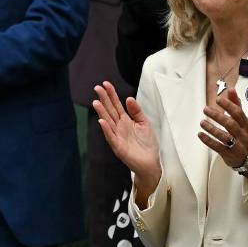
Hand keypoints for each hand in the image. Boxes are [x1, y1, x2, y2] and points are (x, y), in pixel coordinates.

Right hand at [92, 81, 161, 195]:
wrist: (151, 163)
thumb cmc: (148, 144)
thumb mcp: (144, 123)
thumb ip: (137, 111)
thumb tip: (128, 98)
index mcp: (125, 120)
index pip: (116, 105)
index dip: (111, 94)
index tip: (105, 84)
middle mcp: (119, 127)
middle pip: (110, 110)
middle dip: (104, 99)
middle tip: (97, 88)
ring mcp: (117, 136)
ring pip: (108, 122)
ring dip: (102, 112)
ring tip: (96, 102)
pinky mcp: (118, 147)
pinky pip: (111, 136)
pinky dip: (106, 129)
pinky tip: (102, 121)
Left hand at [199, 88, 247, 177]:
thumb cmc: (242, 134)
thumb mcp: (241, 120)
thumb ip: (236, 104)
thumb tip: (231, 89)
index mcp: (245, 124)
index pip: (238, 113)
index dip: (229, 106)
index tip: (218, 99)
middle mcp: (242, 134)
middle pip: (231, 124)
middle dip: (218, 116)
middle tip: (206, 109)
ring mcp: (237, 145)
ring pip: (225, 136)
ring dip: (212, 128)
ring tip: (202, 122)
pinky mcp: (229, 154)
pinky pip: (218, 147)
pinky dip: (208, 141)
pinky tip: (200, 134)